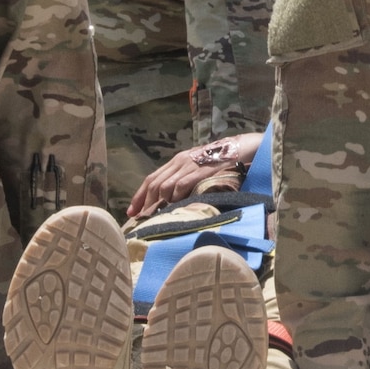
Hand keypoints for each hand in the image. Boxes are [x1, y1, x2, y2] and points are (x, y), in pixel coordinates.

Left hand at [127, 133, 264, 216]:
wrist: (237, 149)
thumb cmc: (218, 162)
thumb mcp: (195, 168)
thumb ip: (183, 180)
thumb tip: (168, 201)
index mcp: (176, 161)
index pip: (151, 178)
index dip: (139, 196)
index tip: (131, 211)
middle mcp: (179, 162)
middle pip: (154, 184)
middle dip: (145, 203)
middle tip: (139, 219)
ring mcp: (189, 166)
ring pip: (165, 186)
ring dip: (158, 203)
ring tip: (154, 217)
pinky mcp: (200, 172)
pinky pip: (182, 186)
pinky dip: (175, 198)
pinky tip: (173, 208)